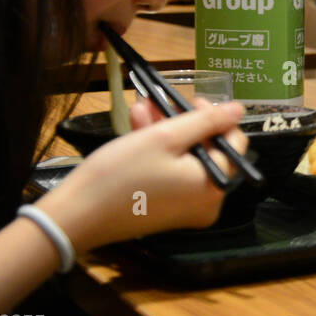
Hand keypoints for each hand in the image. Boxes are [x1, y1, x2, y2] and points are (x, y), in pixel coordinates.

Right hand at [37, 99, 249, 251]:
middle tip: (161, 101)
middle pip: (207, 151)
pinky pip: (172, 175)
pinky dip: (158, 152)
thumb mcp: (165, 137)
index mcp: (216, 187)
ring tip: (141, 107)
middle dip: (183, 122)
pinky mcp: (166, 211)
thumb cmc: (122, 173)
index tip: (192, 99)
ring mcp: (186, 209)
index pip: (234, 144)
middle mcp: (208, 203)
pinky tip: (137, 127)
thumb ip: (205, 121)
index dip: (217, 118)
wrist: (76, 216)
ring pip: (185, 160)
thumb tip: (239, 110)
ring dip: (166, 132)